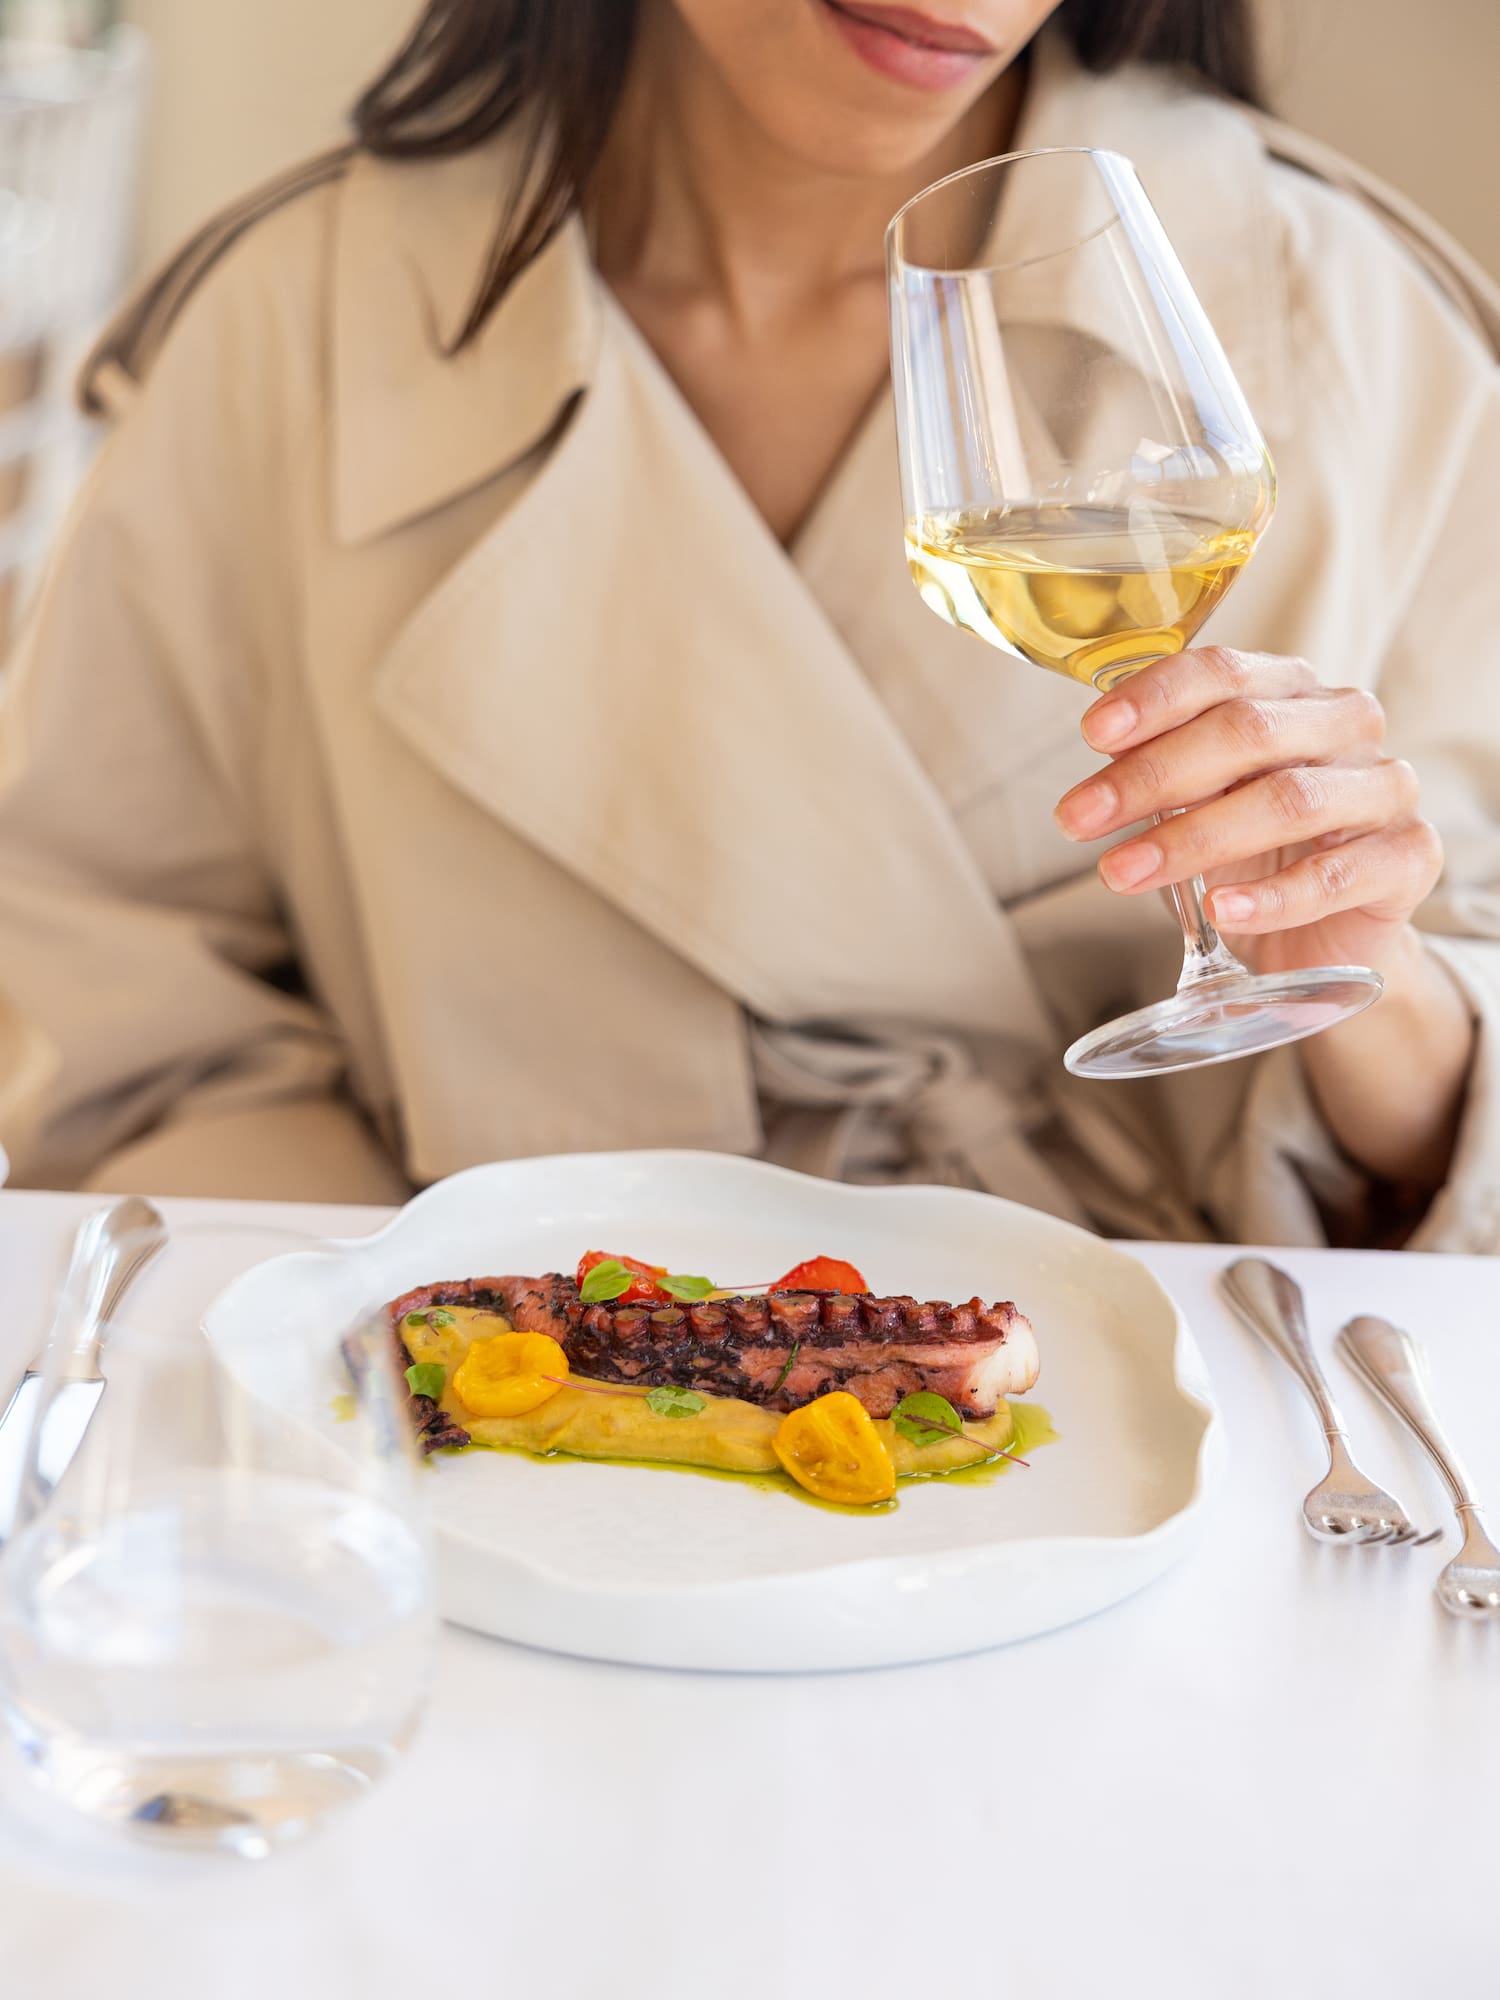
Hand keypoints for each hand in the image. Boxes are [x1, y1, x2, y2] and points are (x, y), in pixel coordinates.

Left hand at [1053, 647, 1443, 977]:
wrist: (1328, 936)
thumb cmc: (1256, 853)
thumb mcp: (1199, 802)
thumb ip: (1163, 773)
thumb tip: (1100, 764)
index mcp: (1291, 690)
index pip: (1222, 672)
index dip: (1154, 699)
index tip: (1092, 736)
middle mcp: (1346, 723)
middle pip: (1247, 732)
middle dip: (1152, 776)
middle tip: (1079, 819)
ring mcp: (1385, 787)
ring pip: (1288, 800)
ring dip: (1194, 839)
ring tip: (1124, 872)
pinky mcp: (1409, 856)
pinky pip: (1337, 874)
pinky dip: (1272, 897)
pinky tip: (1223, 910)